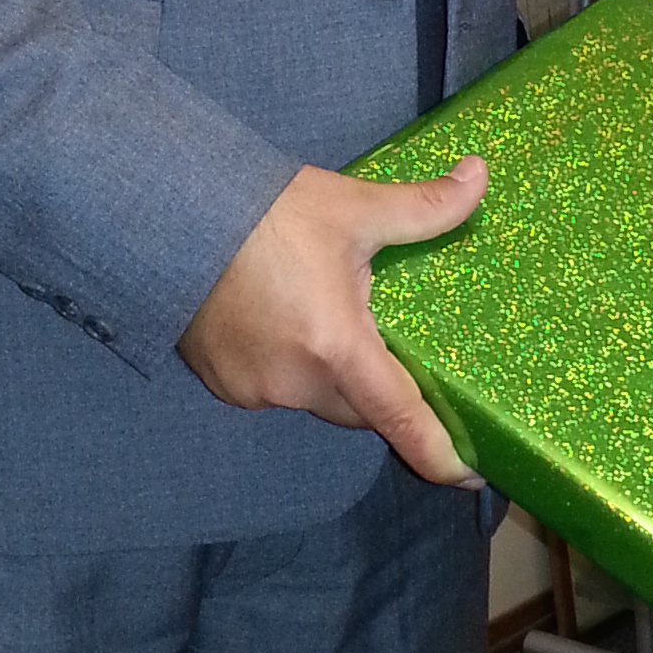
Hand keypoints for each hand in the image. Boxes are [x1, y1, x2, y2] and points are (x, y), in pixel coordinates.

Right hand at [178, 158, 488, 488]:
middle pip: (361, 410)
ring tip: (332, 321)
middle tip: (393, 349)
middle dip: (382, 392)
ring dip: (334, 377)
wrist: (173, 213)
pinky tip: (288, 325)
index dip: (440, 454)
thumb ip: (425, 206)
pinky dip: (292, 369)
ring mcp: (255, 390)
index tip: (470, 476)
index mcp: (337, 348)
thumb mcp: (356, 208)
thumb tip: (479, 176)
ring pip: (318, 400)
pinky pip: (277, 390)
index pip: (402, 419)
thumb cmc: (268, 213)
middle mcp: (296, 383)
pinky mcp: (224, 384)